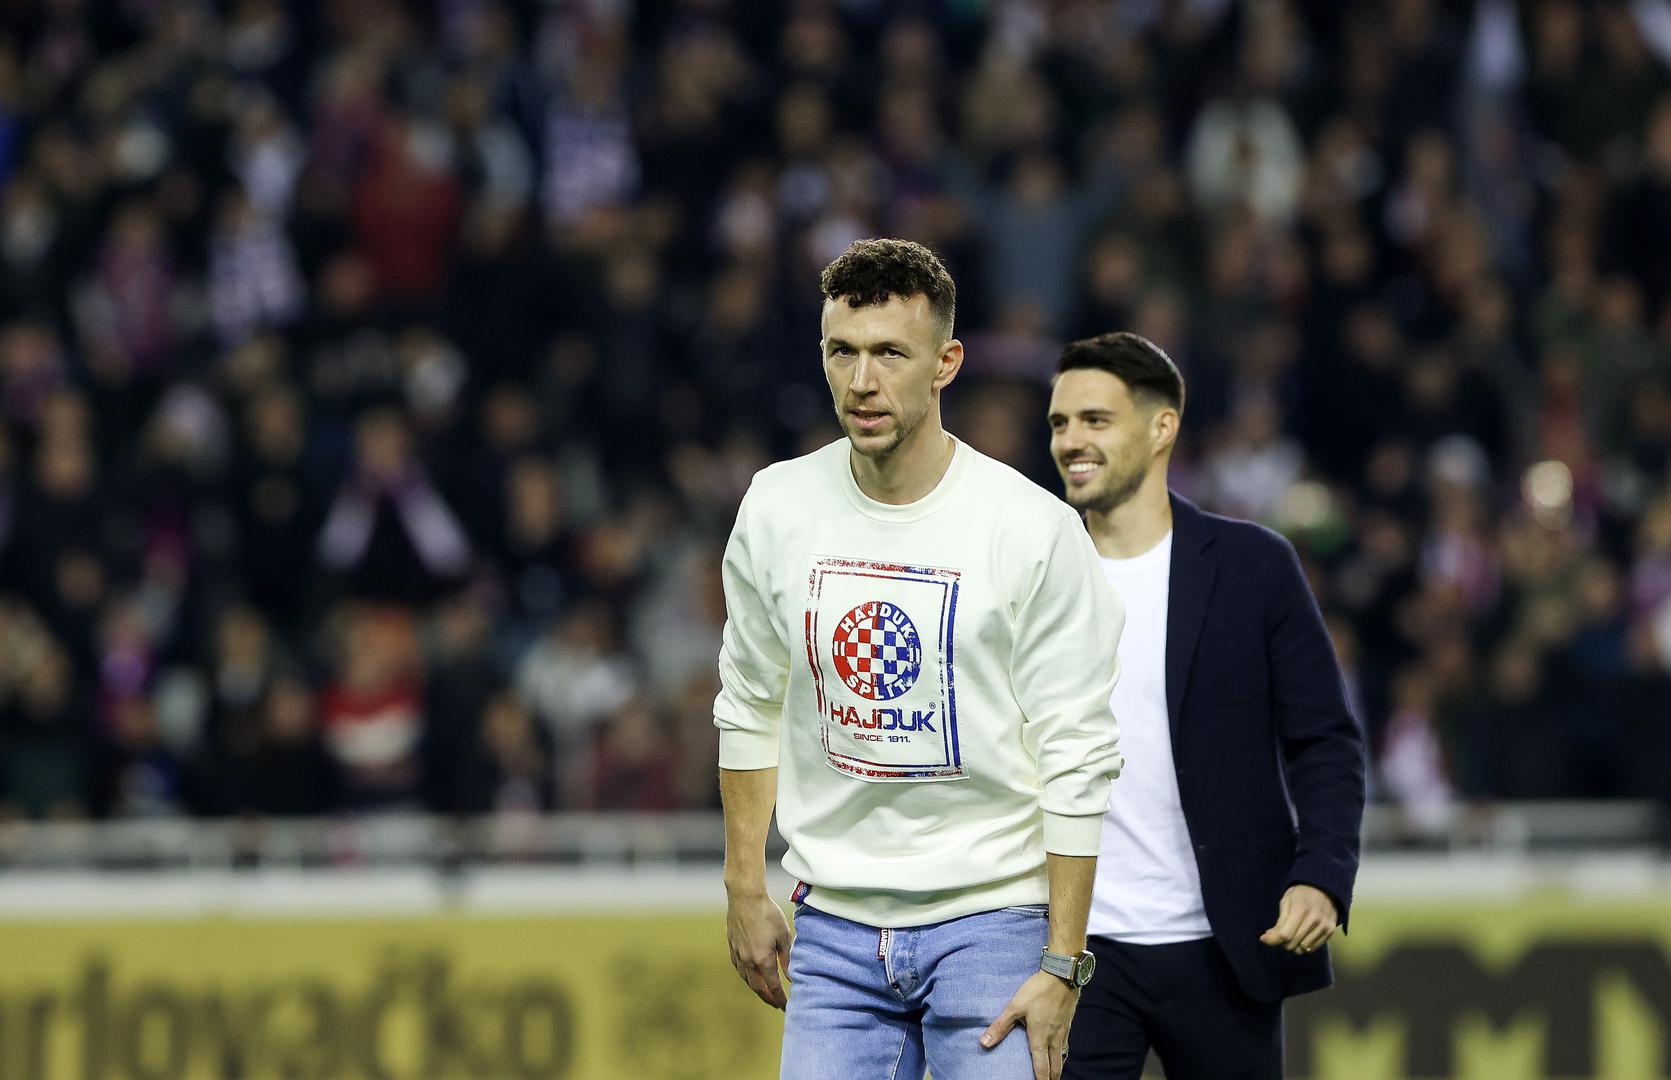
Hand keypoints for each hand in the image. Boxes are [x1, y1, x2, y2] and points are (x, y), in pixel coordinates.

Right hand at [726, 892, 792, 1008]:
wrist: (745, 897)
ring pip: (746, 979)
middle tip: (776, 1004)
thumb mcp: (784, 936)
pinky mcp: (732, 947)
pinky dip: (746, 976)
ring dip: (756, 988)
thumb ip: (787, 959)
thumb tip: (791, 977)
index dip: (780, 998)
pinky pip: (738, 968)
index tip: (786, 1007)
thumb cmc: (768, 913)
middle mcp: (748, 961)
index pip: (773, 986)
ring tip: (765, 992)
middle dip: (768, 998)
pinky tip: (751, 975)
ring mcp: (738, 955)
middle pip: (758, 987)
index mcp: (763, 960)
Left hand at [979, 970, 1078, 1079]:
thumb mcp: (1015, 1006)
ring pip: (1062, 1056)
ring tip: (1053, 1074)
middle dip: (1052, 1078)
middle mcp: (1054, 1038)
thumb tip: (984, 1043)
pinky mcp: (1068, 1023)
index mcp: (1040, 1037)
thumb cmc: (1038, 990)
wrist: (1063, 975)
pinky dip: (1062, 1054)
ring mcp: (1063, 1031)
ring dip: (1057, 1067)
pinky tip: (1059, 1051)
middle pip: (1055, 1066)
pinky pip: (1066, 1045)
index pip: (1042, 1067)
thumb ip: (1000, 1026)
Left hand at [1260, 884, 1337, 954]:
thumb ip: (1279, 922)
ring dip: (1294, 945)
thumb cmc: (1301, 893)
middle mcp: (1314, 920)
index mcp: (1300, 909)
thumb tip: (1268, 938)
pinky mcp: (1330, 931)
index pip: (1285, 934)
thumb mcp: (1286, 901)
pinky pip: (1313, 948)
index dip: (1272, 940)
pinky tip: (1302, 937)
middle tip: (1280, 935)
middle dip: (1282, 942)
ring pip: (1303, 948)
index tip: (1264, 938)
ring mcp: (1323, 926)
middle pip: (1293, 943)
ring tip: (1292, 935)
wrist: (1324, 888)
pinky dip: (1304, 946)